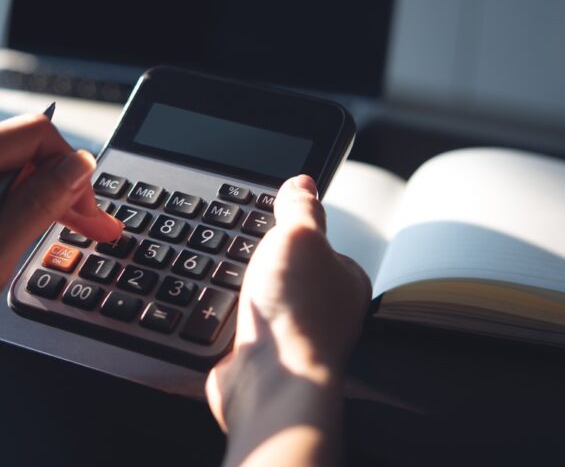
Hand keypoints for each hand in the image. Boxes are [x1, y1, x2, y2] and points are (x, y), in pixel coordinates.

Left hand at [0, 114, 121, 345]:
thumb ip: (37, 207)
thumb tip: (76, 168)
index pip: (34, 133)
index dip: (71, 168)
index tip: (86, 206)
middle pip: (14, 145)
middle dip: (55, 182)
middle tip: (86, 222)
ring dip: (25, 188)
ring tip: (43, 226)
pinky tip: (0, 223)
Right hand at [206, 175, 370, 465]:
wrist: (268, 382)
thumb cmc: (297, 315)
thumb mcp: (299, 236)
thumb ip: (301, 207)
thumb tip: (303, 182)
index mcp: (344, 278)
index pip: (317, 241)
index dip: (290, 226)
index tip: (269, 217)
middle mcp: (323, 308)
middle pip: (284, 267)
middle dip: (260, 259)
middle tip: (248, 254)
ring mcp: (291, 333)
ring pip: (258, 294)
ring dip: (240, 287)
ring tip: (234, 282)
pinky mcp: (261, 353)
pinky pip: (238, 321)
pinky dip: (226, 314)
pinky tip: (221, 309)